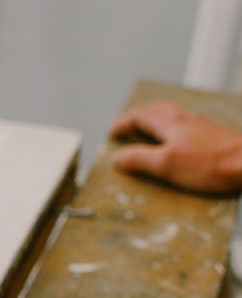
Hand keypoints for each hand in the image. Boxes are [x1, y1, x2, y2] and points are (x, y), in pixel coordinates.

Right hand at [110, 101, 241, 193]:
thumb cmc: (207, 164)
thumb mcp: (166, 164)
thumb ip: (140, 159)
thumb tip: (117, 157)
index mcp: (169, 122)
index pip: (139, 116)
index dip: (123, 124)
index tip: (112, 134)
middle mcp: (183, 118)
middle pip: (154, 110)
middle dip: (136, 117)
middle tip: (125, 128)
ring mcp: (198, 125)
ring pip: (169, 115)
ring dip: (153, 120)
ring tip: (145, 130)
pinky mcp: (209, 134)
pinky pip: (181, 124)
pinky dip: (168, 127)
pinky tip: (173, 138)